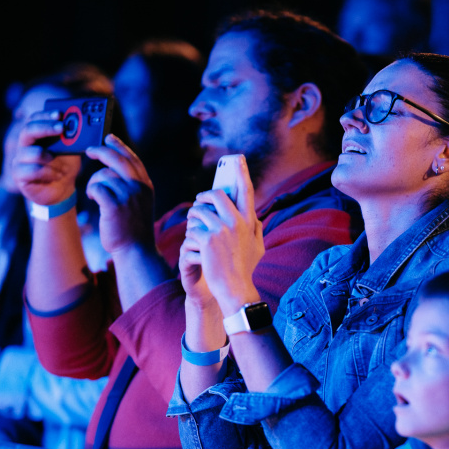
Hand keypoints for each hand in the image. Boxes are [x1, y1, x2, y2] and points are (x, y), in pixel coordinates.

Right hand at [12, 110, 80, 205]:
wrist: (61, 190)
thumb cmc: (64, 167)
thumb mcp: (71, 151)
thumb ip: (71, 139)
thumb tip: (80, 126)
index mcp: (36, 136)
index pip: (35, 119)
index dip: (45, 115)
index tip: (59, 114)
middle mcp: (24, 145)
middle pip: (28, 130)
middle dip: (45, 127)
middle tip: (61, 128)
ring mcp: (19, 160)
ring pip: (31, 152)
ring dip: (51, 158)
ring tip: (64, 167)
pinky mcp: (19, 175)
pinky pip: (33, 170)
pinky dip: (50, 173)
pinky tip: (58, 175)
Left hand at [84, 134, 155, 254]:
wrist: (136, 251)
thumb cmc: (133, 229)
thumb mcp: (140, 203)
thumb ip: (132, 186)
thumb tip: (112, 168)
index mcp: (146, 186)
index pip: (132, 159)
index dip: (119, 146)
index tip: (108, 138)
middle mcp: (138, 188)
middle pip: (117, 160)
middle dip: (101, 151)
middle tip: (89, 150)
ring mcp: (127, 196)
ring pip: (103, 175)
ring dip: (94, 182)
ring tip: (94, 194)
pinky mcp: (114, 205)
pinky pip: (96, 188)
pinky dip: (92, 191)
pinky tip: (93, 199)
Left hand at [183, 158, 264, 314]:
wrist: (235, 289)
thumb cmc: (246, 269)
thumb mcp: (258, 246)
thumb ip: (255, 228)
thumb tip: (252, 214)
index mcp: (249, 220)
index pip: (246, 190)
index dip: (241, 172)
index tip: (238, 159)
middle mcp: (237, 221)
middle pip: (216, 194)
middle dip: (204, 197)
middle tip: (199, 203)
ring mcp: (221, 229)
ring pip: (199, 211)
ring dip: (193, 217)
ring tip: (195, 227)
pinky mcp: (207, 239)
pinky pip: (192, 227)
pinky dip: (190, 234)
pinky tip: (195, 244)